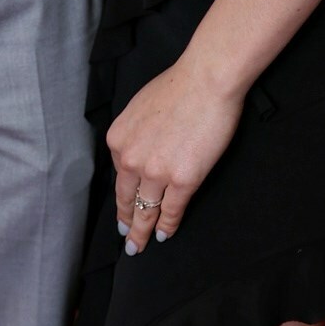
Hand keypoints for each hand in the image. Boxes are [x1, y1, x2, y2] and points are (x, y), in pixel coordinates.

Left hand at [108, 54, 245, 254]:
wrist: (206, 80)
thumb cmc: (178, 87)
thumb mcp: (139, 108)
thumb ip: (135, 135)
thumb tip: (139, 152)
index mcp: (118, 139)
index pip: (119, 175)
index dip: (123, 196)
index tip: (124, 209)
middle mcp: (131, 158)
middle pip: (127, 198)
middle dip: (127, 222)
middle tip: (127, 239)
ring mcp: (156, 172)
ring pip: (146, 210)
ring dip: (143, 231)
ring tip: (140, 246)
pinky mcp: (182, 180)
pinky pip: (171, 211)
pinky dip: (168, 225)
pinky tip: (165, 234)